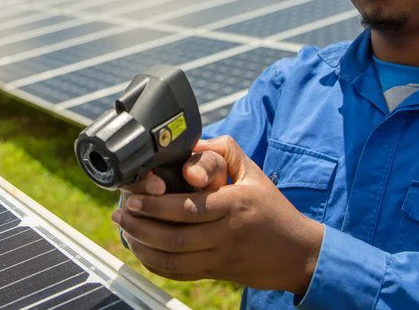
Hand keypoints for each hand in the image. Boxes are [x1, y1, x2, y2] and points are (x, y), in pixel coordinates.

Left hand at [112, 136, 324, 294]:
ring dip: (143, 245)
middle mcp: (227, 233)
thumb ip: (224, 152)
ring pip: (174, 259)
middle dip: (141, 225)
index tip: (134, 197)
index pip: (189, 207)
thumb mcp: (254, 172)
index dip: (156, 205)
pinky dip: (156, 265)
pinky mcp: (217, 272)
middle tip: (120, 212)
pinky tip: (142, 250)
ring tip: (124, 229)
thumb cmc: (273, 209)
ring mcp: (221, 256)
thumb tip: (193, 145)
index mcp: (235, 204)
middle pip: (176, 237)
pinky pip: (180, 273)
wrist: (297, 254)